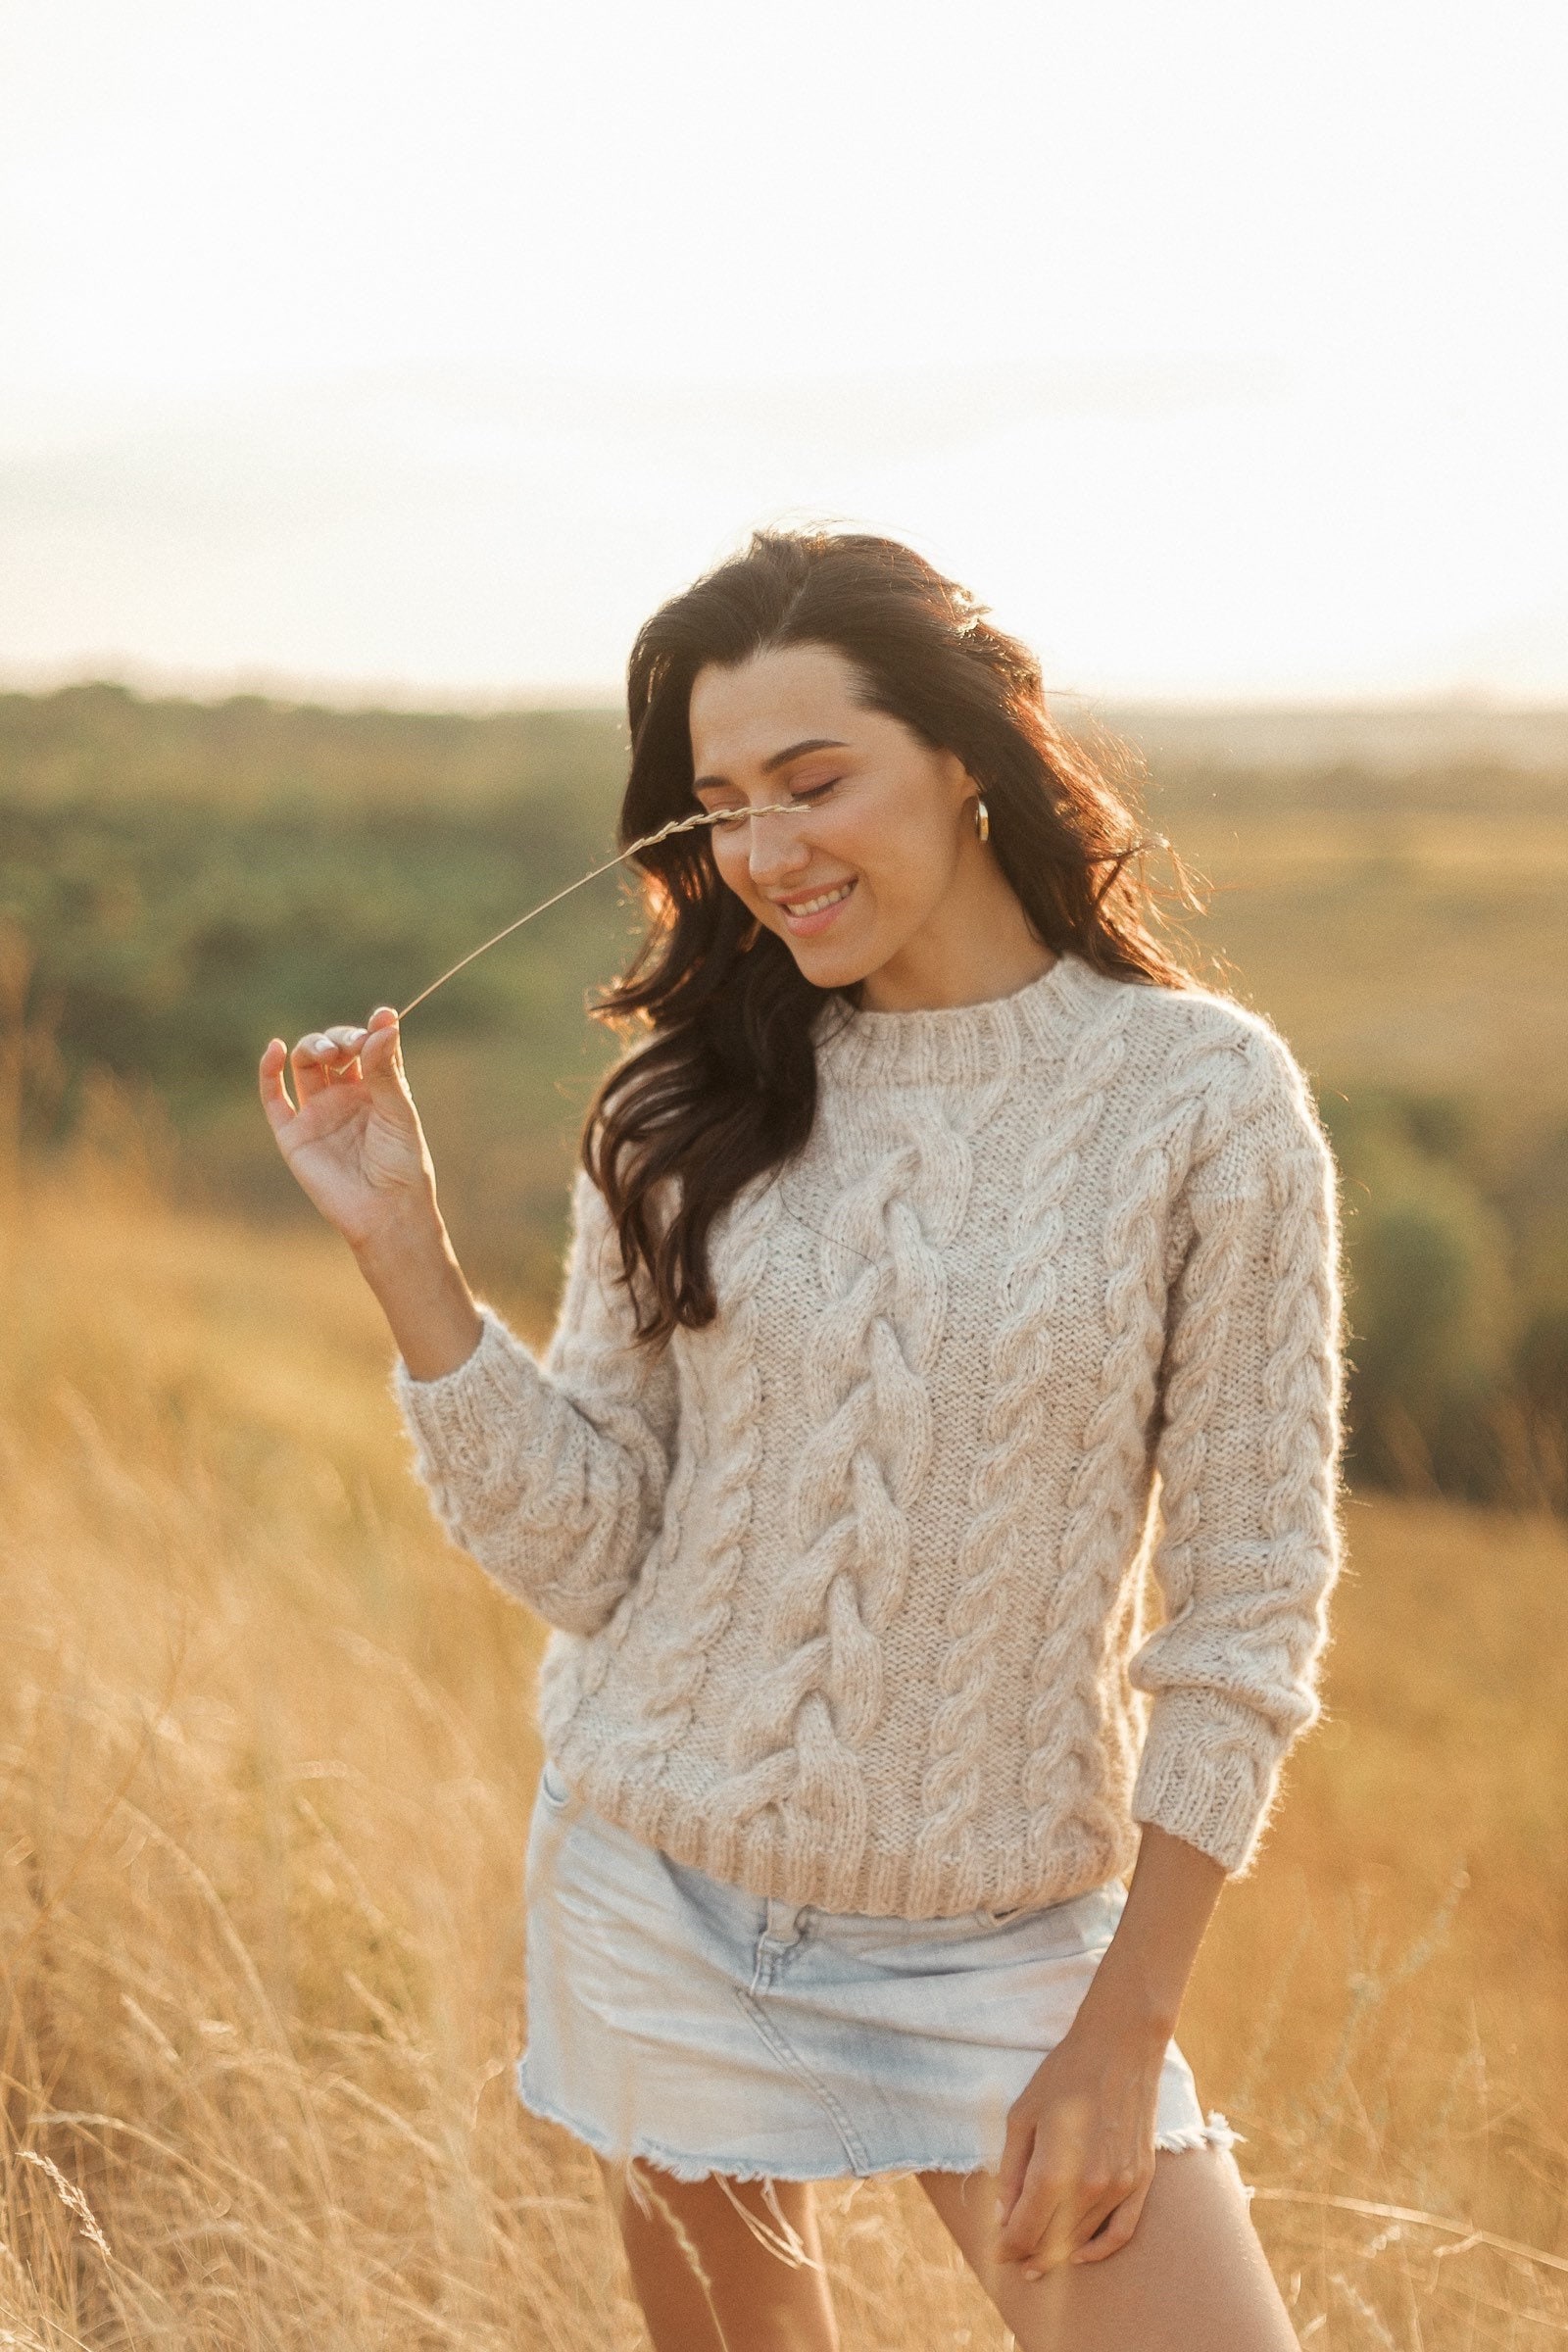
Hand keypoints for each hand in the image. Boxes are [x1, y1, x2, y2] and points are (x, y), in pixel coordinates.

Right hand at [258, 1007, 436, 1252]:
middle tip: (351, 1045)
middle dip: (339, 1039)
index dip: (369, 1032)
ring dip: (312, 1047)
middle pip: (333, 1050)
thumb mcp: (398, 1111)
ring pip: (305, 1065)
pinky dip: (268, 1071)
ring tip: (326, 1052)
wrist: (384, 1211)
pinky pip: (273, 1097)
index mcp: (377, 1089)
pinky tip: (275, 1049)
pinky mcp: (293, 1134)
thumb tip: (383, 1019)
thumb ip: (385, 1068)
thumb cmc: (402, 1164)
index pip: (367, 1046)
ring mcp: (318, 1113)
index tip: (380, 1020)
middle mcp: (345, 1096)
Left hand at [993, 2019, 1164, 2277]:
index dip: (1007, 2247)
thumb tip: (1003, 2214)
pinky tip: (1081, 2255)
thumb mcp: (1022, 2116)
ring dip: (1059, 2253)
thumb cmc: (1063, 2076)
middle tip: (1013, 2259)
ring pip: (1084, 2239)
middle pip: (1054, 2241)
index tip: (995, 2253)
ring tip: (1038, 2260)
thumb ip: (1011, 2170)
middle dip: (1028, 2253)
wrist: (1119, 2047)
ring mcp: (1120, 2185)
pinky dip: (1100, 2250)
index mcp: (1055, 2170)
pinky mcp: (1141, 2180)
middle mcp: (1090, 2186)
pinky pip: (1122, 2232)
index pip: (1025, 2231)